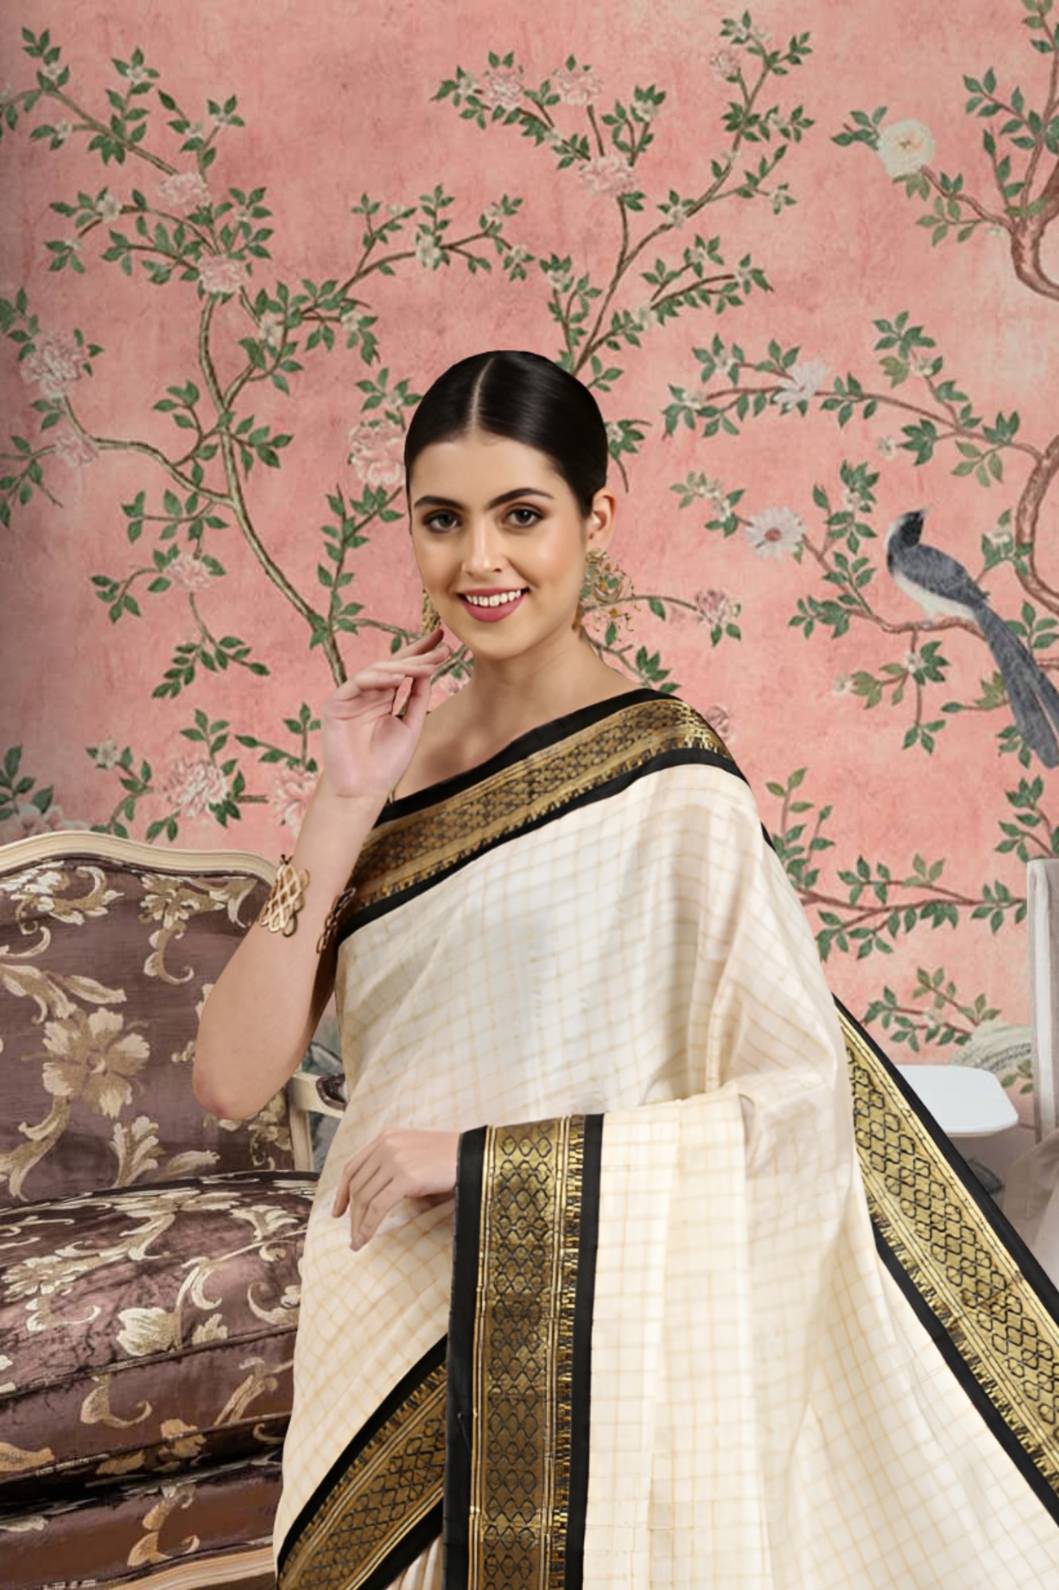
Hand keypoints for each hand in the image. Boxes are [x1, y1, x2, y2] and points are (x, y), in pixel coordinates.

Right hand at [319, 626, 451, 801]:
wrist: (362, 792)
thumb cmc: (386, 764)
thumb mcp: (410, 726)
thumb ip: (417, 698)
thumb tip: (428, 670)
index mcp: (383, 699)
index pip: (403, 671)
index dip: (421, 654)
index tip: (444, 642)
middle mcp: (366, 694)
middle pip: (392, 667)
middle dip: (417, 656)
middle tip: (441, 648)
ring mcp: (350, 698)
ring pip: (377, 672)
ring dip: (402, 667)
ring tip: (426, 665)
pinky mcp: (335, 705)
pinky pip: (357, 683)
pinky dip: (378, 679)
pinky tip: (399, 678)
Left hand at [331, 1128, 459, 1249]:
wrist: (475, 1155)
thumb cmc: (449, 1158)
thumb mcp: (414, 1152)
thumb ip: (392, 1163)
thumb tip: (372, 1197)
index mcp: (386, 1137)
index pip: (354, 1166)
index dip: (342, 1192)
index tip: (338, 1212)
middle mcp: (386, 1145)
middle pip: (358, 1185)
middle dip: (352, 1214)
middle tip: (352, 1235)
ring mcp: (395, 1160)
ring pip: (365, 1198)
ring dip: (358, 1224)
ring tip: (358, 1242)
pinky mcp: (406, 1177)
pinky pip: (378, 1207)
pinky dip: (368, 1226)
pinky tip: (365, 1239)